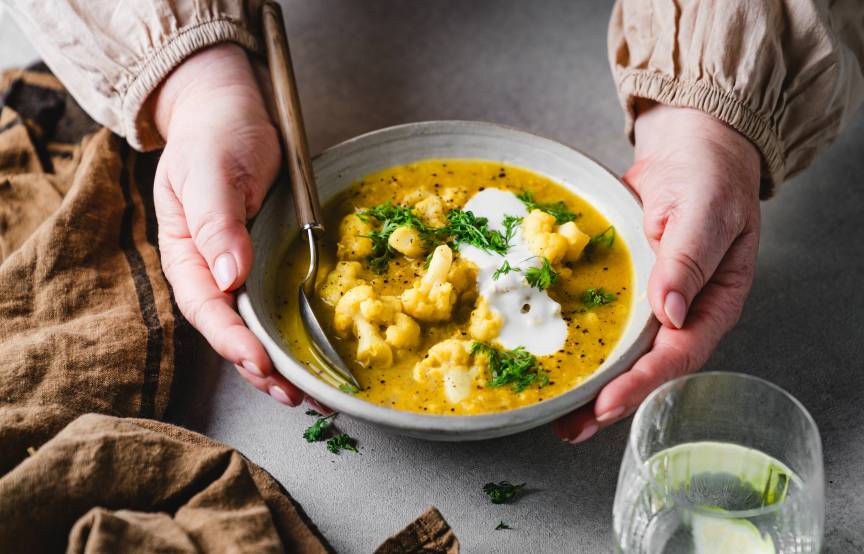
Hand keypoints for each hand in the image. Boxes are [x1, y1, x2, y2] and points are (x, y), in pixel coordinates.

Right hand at [152, 44, 303, 405]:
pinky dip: (291, 339)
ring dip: (278, 366)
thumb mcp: (212, 170)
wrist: (228, 115)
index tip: (259, 361)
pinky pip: (274, 310)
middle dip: (260, 368)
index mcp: (186, 253)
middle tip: (294, 395)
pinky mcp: (262, 267)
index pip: (206, 306)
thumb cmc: (215, 137)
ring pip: (253, 329)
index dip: (232, 339)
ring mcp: (236, 272)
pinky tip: (312, 361)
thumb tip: (228, 275)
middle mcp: (209, 272)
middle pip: (230, 331)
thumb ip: (216, 220)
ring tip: (308, 396)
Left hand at [554, 103, 761, 441]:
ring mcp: (652, 302)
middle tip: (570, 427)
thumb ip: (688, 259)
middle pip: (646, 367)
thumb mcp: (707, 210)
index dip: (641, 382)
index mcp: (713, 302)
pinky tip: (554, 358)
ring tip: (557, 416)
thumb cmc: (709, 175)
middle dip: (609, 400)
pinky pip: (605, 321)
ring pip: (622, 352)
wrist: (689, 148)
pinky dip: (581, 341)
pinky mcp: (627, 288)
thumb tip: (670, 312)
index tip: (606, 404)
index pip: (678, 354)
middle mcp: (682, 312)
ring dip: (591, 383)